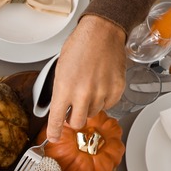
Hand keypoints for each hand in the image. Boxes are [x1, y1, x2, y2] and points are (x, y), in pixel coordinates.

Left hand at [47, 15, 126, 141]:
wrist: (102, 32)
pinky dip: (103, 99)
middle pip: (77, 123)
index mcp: (64, 88)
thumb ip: (61, 92)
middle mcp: (83, 94)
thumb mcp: (60, 70)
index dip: (54, 132)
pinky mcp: (116, 90)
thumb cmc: (79, 46)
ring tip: (88, 87)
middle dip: (73, 120)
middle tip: (72, 110)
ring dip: (88, 107)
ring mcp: (101, 93)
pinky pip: (108, 105)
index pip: (56, 119)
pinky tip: (100, 84)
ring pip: (92, 114)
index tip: (54, 138)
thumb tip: (60, 110)